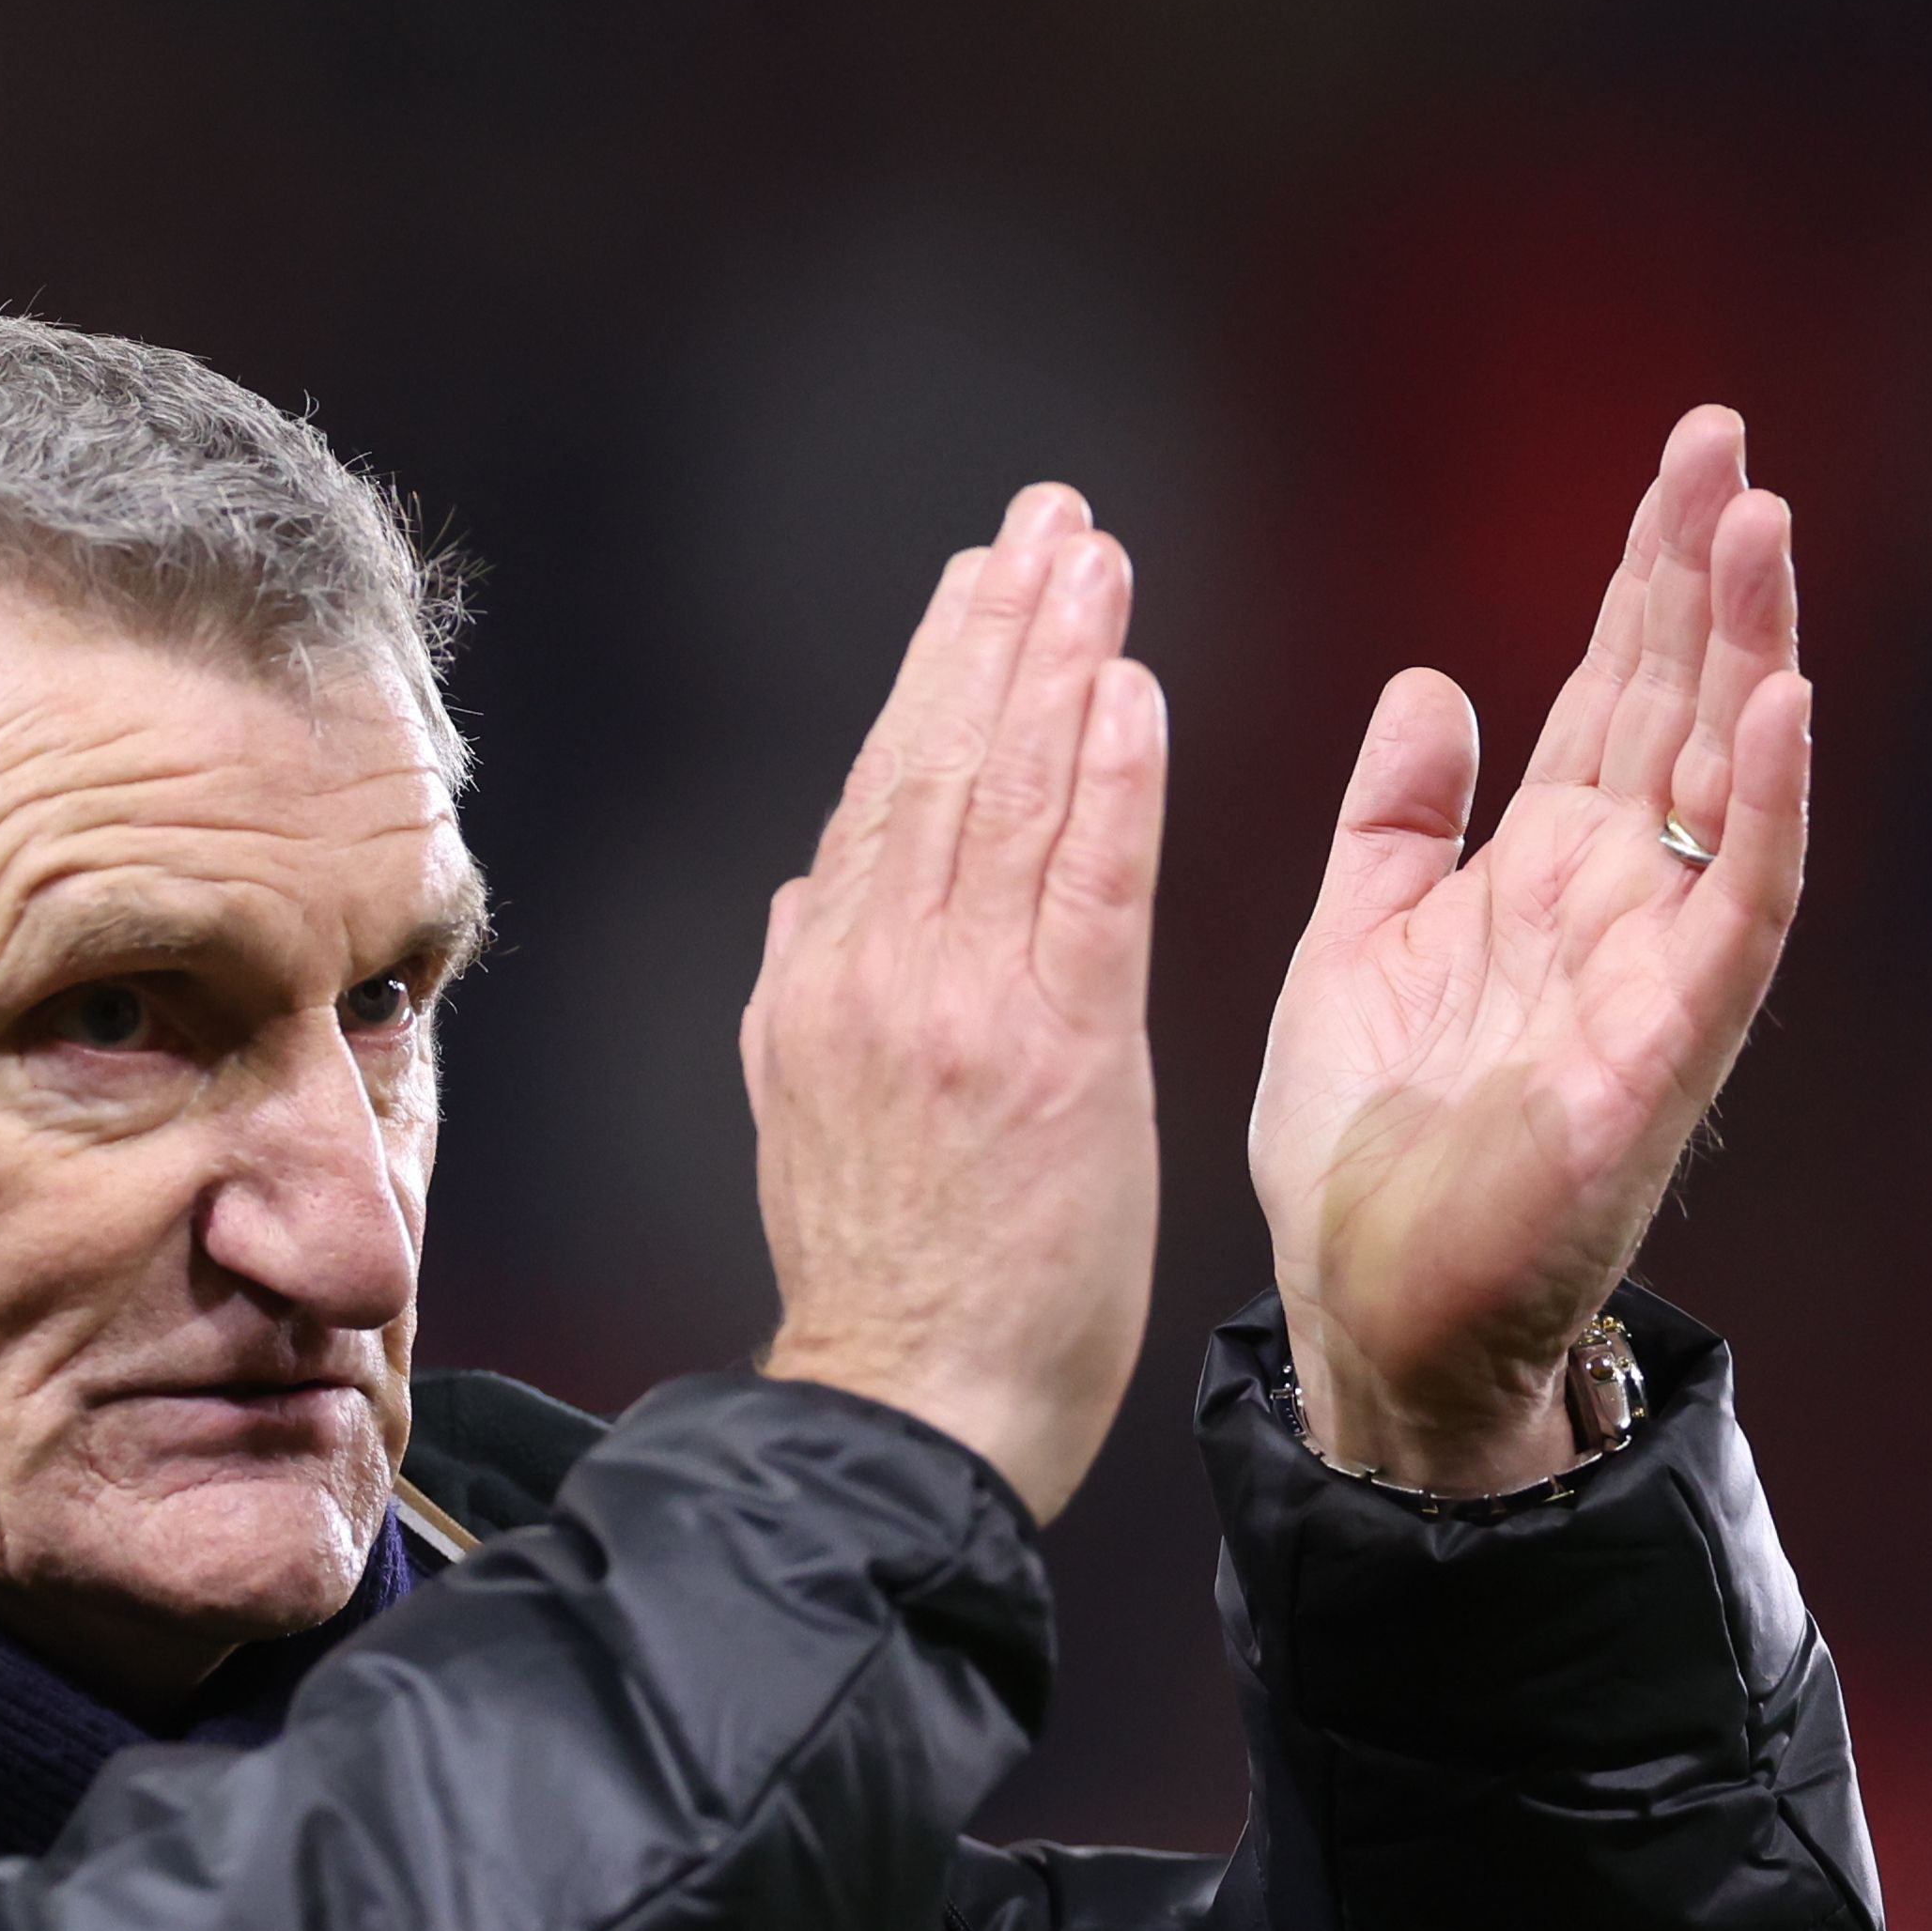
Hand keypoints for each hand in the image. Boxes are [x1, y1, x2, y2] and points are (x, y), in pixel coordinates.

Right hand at [746, 485, 1167, 1525]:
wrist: (910, 1409)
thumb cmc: (886, 1287)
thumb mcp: (802, 1121)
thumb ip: (803, 999)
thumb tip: (803, 899)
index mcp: (823, 988)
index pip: (884, 798)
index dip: (935, 678)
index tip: (977, 583)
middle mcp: (879, 978)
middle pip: (941, 765)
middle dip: (998, 628)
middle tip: (1049, 521)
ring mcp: (960, 1011)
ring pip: (1007, 799)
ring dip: (1055, 663)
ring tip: (1092, 559)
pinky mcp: (1055, 1057)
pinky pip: (1084, 889)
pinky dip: (1105, 782)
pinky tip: (1129, 691)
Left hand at [1251, 407, 1810, 1491]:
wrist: (1367, 1310)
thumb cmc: (1364, 1150)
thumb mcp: (1356, 942)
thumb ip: (1401, 822)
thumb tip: (1436, 686)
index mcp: (1541, 870)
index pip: (1613, 691)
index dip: (1642, 578)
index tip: (1679, 456)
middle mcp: (1615, 901)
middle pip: (1678, 704)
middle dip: (1703, 574)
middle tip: (1727, 436)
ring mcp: (1652, 969)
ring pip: (1726, 779)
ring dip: (1749, 651)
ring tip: (1760, 523)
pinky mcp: (1667, 1046)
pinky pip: (1738, 909)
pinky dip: (1766, 808)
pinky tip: (1781, 704)